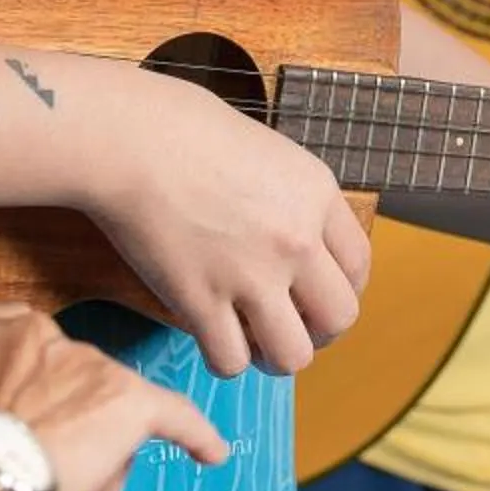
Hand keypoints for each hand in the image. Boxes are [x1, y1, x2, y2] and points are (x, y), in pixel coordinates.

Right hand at [0, 303, 228, 490]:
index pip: (15, 366)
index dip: (10, 416)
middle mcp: (46, 337)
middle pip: (63, 395)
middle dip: (53, 446)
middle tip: (34, 489)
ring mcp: (91, 369)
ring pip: (106, 418)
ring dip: (94, 464)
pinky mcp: (130, 407)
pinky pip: (175, 418)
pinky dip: (195, 436)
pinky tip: (211, 453)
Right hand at [87, 75, 371, 377]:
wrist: (130, 140)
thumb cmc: (184, 130)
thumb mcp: (266, 152)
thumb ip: (290, 198)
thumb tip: (294, 236)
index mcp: (316, 195)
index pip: (359, 267)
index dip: (342, 291)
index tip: (317, 297)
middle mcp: (296, 241)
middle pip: (339, 319)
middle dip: (317, 332)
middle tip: (289, 326)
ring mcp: (251, 276)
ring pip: (293, 356)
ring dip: (275, 357)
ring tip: (255, 345)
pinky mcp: (201, 301)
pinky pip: (231, 360)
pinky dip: (224, 360)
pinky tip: (212, 340)